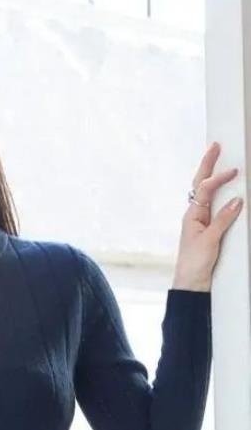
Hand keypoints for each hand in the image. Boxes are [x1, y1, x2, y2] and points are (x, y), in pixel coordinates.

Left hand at [172, 141, 243, 292]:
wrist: (191, 282)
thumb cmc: (195, 263)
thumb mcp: (210, 240)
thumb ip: (223, 220)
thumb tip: (237, 200)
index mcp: (192, 215)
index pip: (204, 189)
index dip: (218, 178)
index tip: (234, 171)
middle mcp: (195, 214)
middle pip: (200, 185)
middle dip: (207, 165)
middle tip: (215, 146)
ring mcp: (201, 221)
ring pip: (206, 193)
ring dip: (211, 175)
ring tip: (215, 158)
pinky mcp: (208, 229)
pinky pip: (214, 206)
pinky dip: (218, 193)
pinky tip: (224, 188)